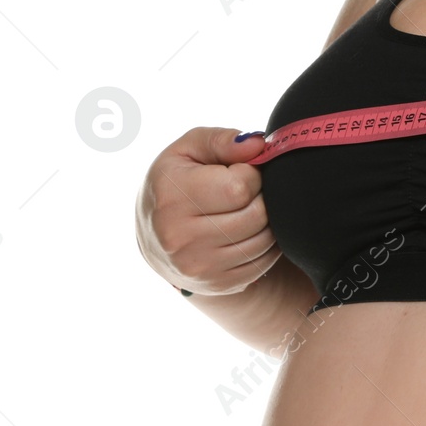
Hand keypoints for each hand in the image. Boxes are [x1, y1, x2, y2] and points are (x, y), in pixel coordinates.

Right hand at [136, 128, 280, 293]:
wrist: (158, 238)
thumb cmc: (178, 183)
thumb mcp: (190, 150)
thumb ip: (223, 141)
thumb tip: (259, 145)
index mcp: (170, 198)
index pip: (240, 187)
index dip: (250, 174)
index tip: (240, 172)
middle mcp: (179, 237)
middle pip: (256, 215)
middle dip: (262, 198)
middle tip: (248, 192)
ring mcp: (199, 266)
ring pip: (265, 240)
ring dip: (267, 222)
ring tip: (248, 209)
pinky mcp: (218, 284)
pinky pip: (263, 262)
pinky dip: (266, 245)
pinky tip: (248, 232)